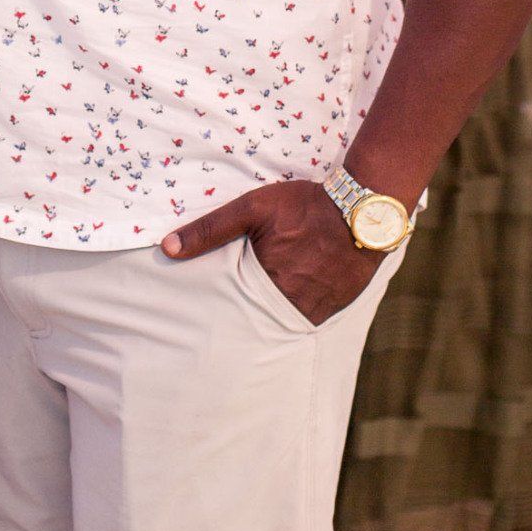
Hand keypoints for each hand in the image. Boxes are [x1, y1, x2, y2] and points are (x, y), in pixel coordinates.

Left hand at [163, 177, 382, 324]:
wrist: (364, 210)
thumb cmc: (306, 206)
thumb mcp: (253, 207)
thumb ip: (210, 229)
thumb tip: (167, 247)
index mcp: (266, 283)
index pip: (232, 310)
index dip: (221, 312)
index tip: (207, 319)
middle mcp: (291, 303)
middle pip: (258, 320)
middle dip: (245, 320)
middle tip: (227, 324)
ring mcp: (316, 308)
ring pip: (283, 323)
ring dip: (270, 318)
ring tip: (256, 314)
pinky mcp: (335, 306)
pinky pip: (308, 319)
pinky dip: (295, 313)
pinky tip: (288, 303)